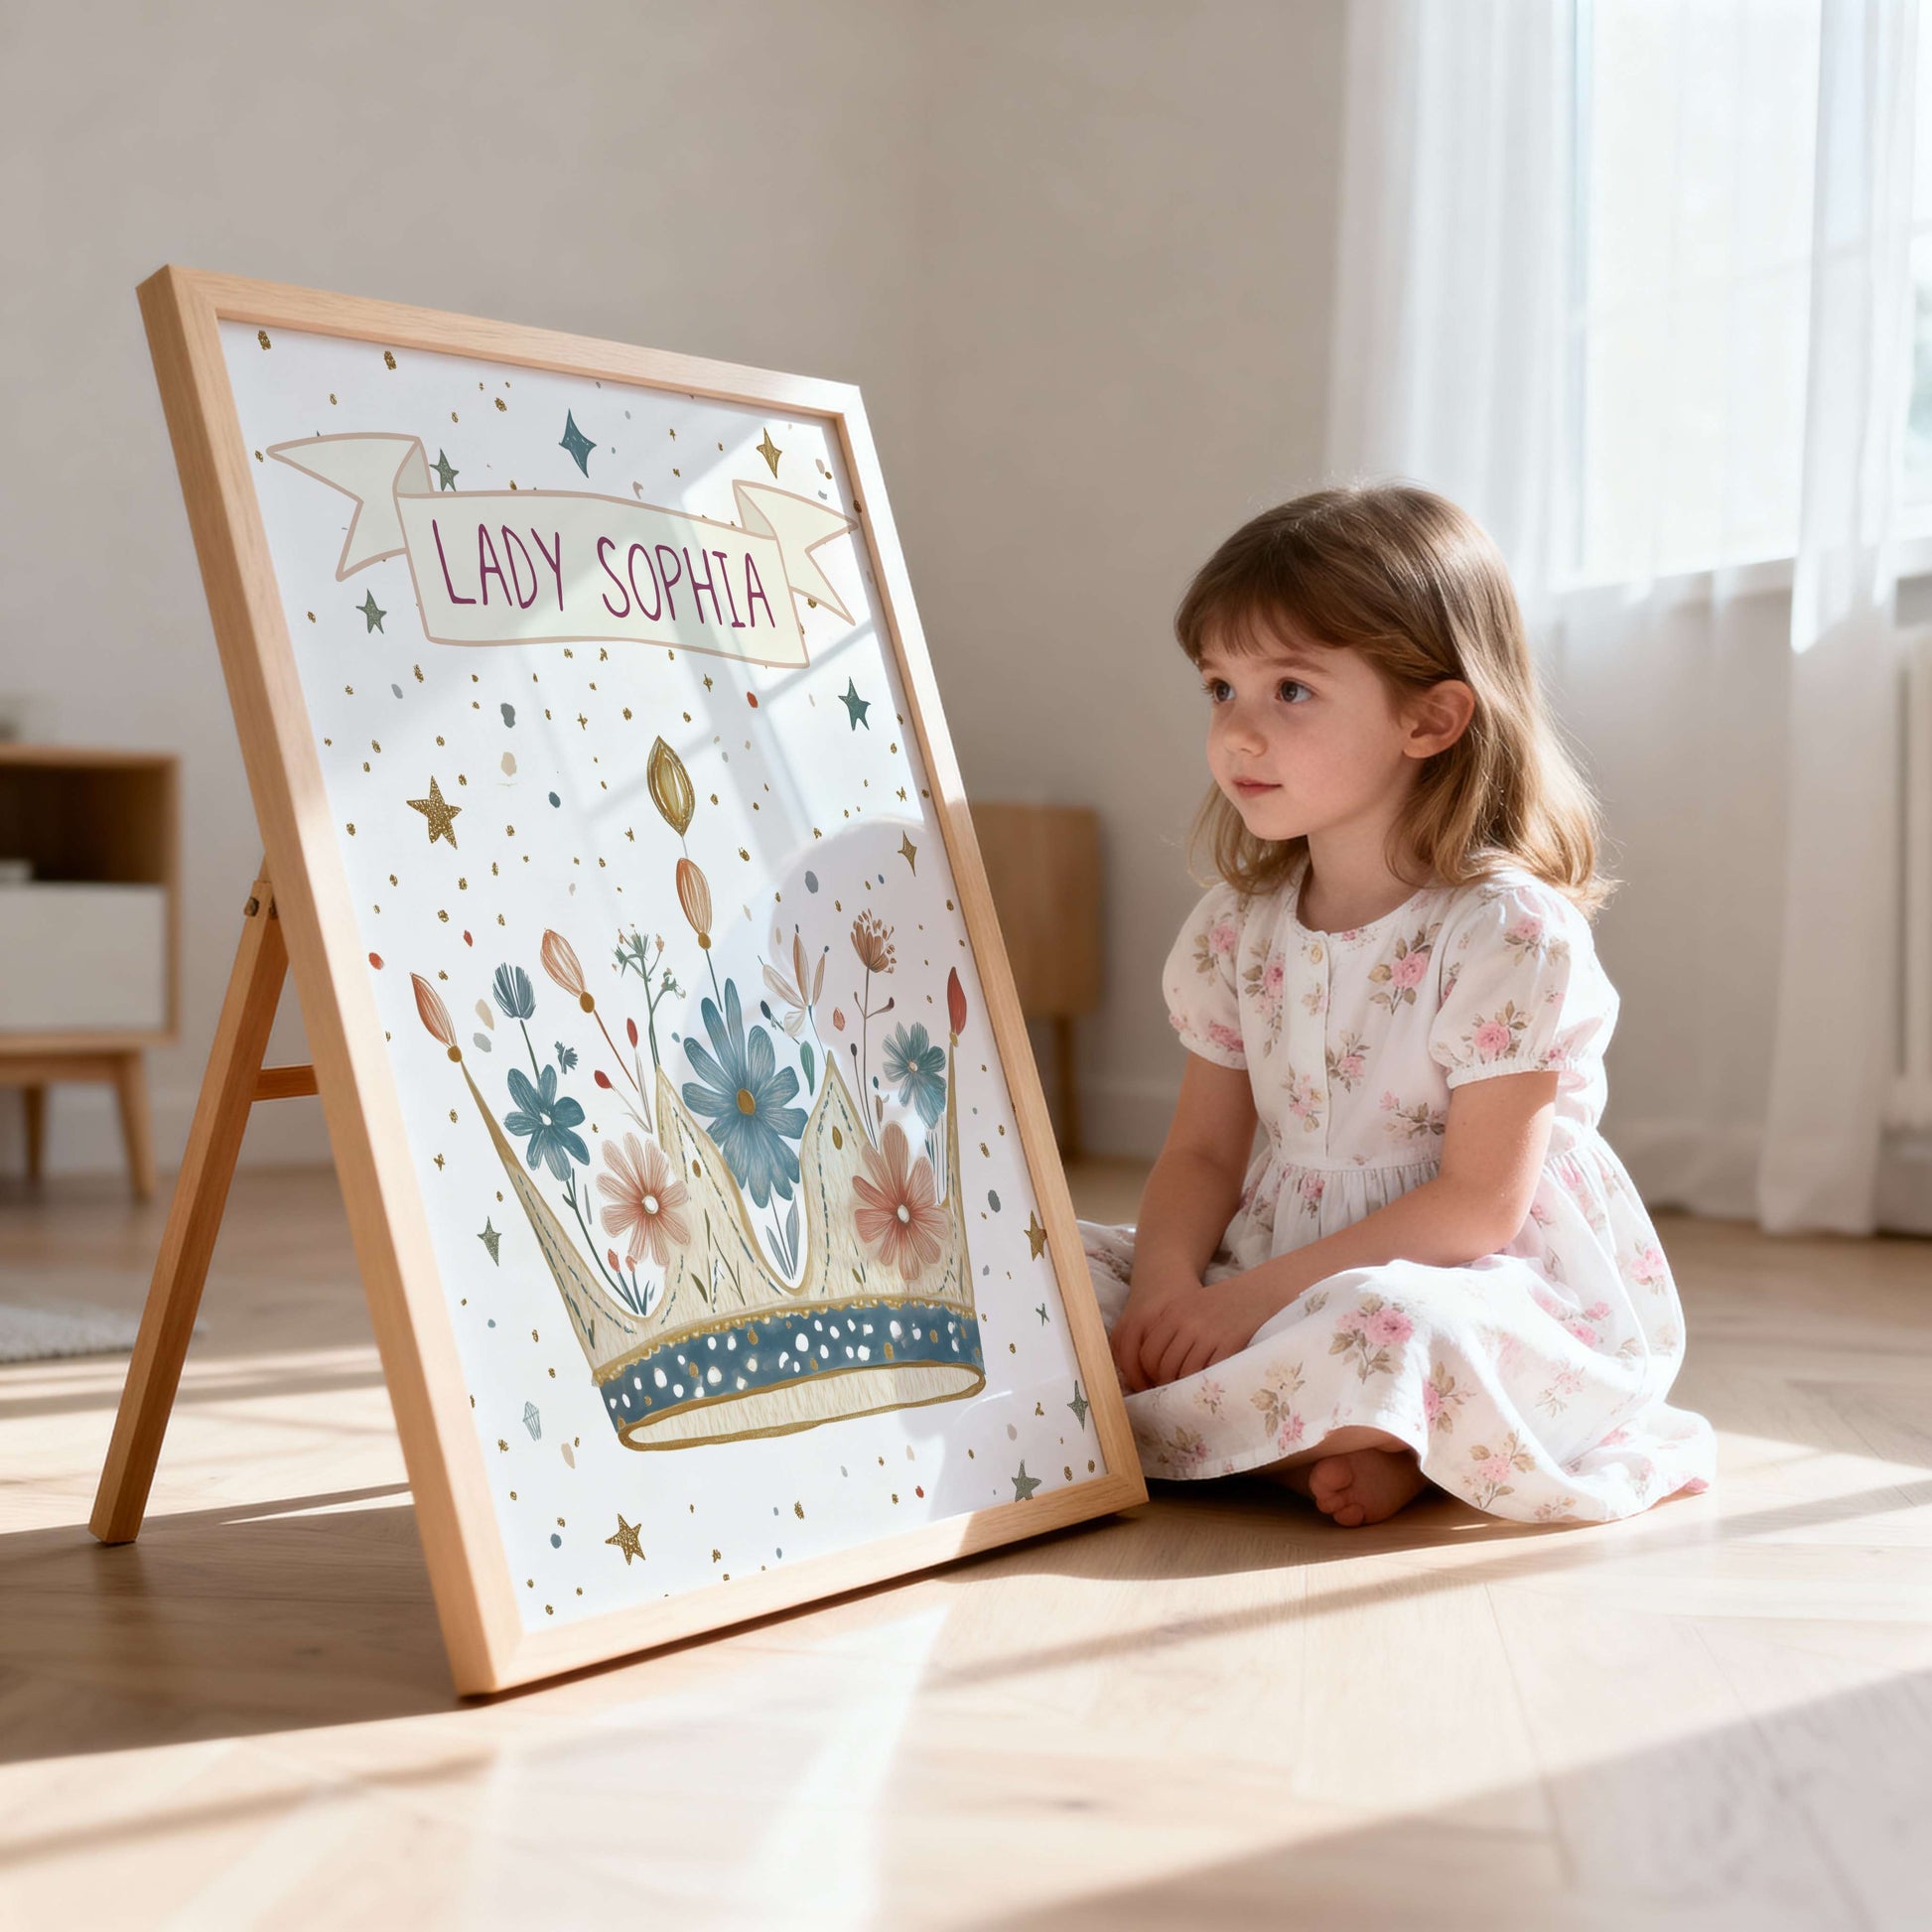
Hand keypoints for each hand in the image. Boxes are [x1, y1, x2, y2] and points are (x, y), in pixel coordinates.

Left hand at [1115, 1276, 1268, 1392]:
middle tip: (1175, 1394)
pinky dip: (1208, 1384)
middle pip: (1164, 1367)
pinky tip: (1211, 1387)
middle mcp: (1187, 1323)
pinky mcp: (1230, 1343)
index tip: (1157, 1381)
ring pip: (1185, 1373)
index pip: (1147, 1353)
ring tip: (1191, 1394)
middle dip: (1167, 1385)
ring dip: (1187, 1389)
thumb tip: (1156, 1368)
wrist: (1258, 1290)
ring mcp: (1208, 1333)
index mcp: (1173, 1314)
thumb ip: (1172, 1331)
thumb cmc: (1224, 1303)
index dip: (1150, 1373)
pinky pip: (1211, 1372)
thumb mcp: (1190, 1307)